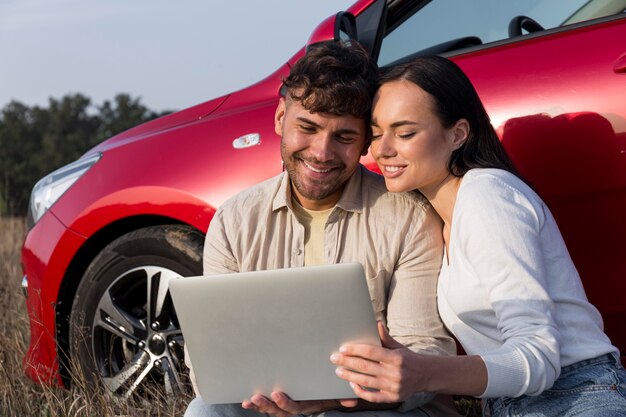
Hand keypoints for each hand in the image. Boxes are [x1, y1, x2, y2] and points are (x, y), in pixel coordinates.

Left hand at [242, 392, 357, 416]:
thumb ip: (343, 397)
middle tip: (256, 397)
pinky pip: (266, 405)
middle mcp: (294, 408)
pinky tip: (246, 401)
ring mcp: (285, 406)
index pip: (293, 408)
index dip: (284, 403)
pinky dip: (255, 404)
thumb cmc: (329, 392)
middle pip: (278, 411)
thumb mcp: (337, 394)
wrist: (326, 396)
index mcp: (306, 405)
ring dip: (258, 406)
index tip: (277, 394)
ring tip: (249, 401)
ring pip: (270, 409)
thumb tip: (352, 400)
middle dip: (266, 405)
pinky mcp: (278, 401)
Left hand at [330, 321, 426, 402]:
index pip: (372, 352)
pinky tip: (352, 385)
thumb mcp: (399, 346)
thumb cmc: (408, 359)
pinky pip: (373, 396)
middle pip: (366, 367)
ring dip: (350, 376)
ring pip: (367, 381)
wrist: (426, 375)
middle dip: (347, 362)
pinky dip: (361, 391)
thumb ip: (385, 337)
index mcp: (396, 357)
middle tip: (334, 358)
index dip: (356, 350)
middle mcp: (395, 372)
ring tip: (338, 371)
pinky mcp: (392, 397)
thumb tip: (376, 322)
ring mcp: (393, 386)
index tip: (343, 348)